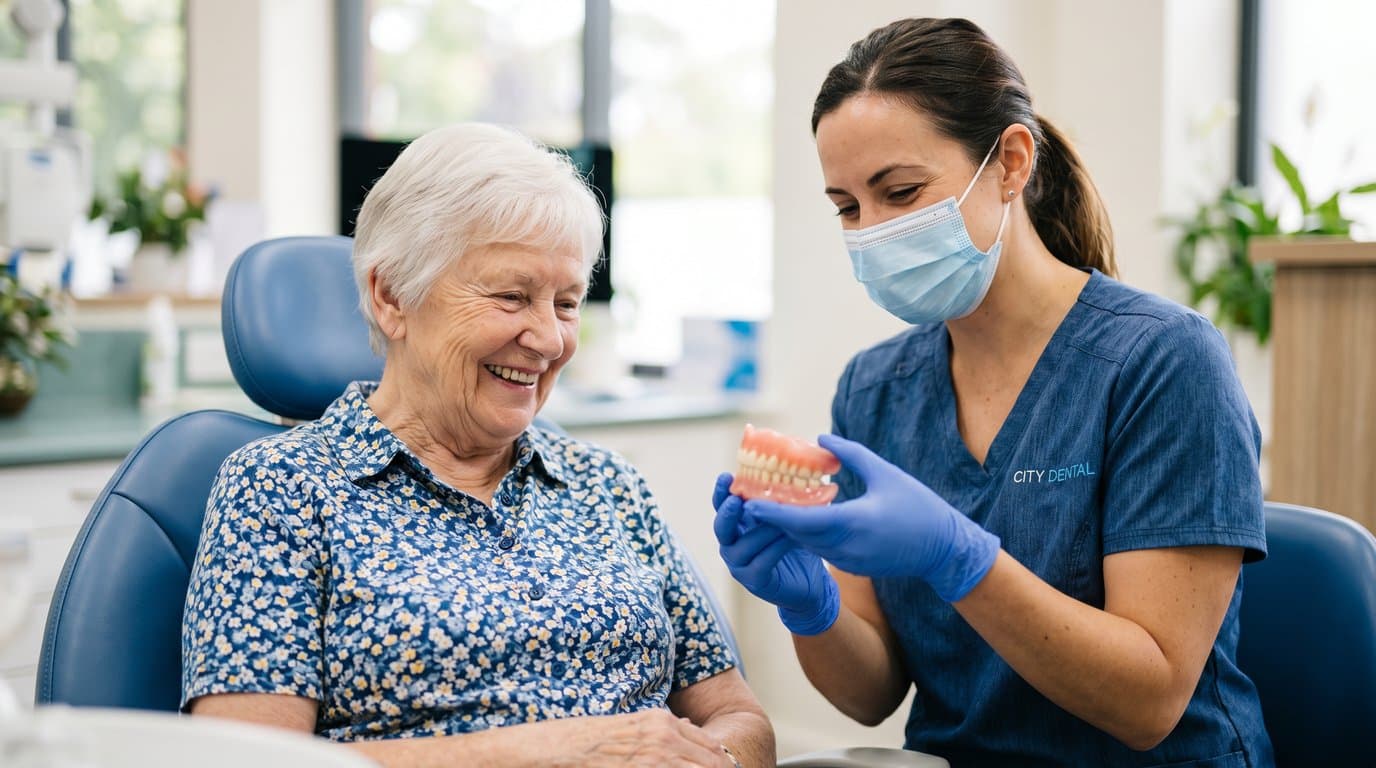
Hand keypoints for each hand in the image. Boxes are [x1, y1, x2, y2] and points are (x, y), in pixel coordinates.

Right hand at [548, 709, 733, 766]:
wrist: (562, 750)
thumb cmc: (593, 741)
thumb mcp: (633, 727)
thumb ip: (663, 731)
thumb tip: (690, 734)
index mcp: (663, 722)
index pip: (712, 748)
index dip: (722, 766)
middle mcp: (665, 738)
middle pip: (714, 764)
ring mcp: (657, 758)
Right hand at [713, 473, 838, 634]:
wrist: (811, 582)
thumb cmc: (795, 545)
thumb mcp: (785, 518)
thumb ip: (777, 501)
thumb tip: (787, 468)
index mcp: (736, 526)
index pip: (722, 506)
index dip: (721, 492)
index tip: (726, 475)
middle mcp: (732, 545)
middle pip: (721, 527)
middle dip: (727, 512)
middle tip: (736, 499)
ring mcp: (740, 565)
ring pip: (743, 545)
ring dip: (761, 529)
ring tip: (779, 516)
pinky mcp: (755, 581)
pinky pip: (762, 562)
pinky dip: (775, 548)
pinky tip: (791, 537)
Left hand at [743, 435, 999, 602]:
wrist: (944, 550)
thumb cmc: (919, 507)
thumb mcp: (885, 473)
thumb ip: (850, 455)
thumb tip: (820, 438)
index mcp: (853, 523)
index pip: (802, 520)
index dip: (773, 512)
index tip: (749, 502)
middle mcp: (845, 546)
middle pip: (797, 533)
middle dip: (772, 517)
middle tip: (748, 496)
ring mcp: (848, 560)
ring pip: (807, 542)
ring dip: (786, 526)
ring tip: (764, 502)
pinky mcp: (852, 565)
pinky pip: (820, 548)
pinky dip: (805, 533)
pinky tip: (794, 516)